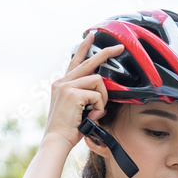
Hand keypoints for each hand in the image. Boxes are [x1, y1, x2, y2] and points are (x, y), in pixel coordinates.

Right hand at [42, 32, 123, 150]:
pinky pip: (98, 96)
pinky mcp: (72, 93)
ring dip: (102, 99)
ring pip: (97, 82)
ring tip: (94, 113)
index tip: (92, 36)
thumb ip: (85, 96)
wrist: (57, 140)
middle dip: (106, 53)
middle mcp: (62, 82)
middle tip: (120, 47)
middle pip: (88, 62)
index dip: (84, 48)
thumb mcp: (77, 109)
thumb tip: (101, 91)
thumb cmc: (68, 129)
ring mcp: (66, 86)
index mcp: (61, 84)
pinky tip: (90, 117)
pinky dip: (99, 108)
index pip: (75, 61)